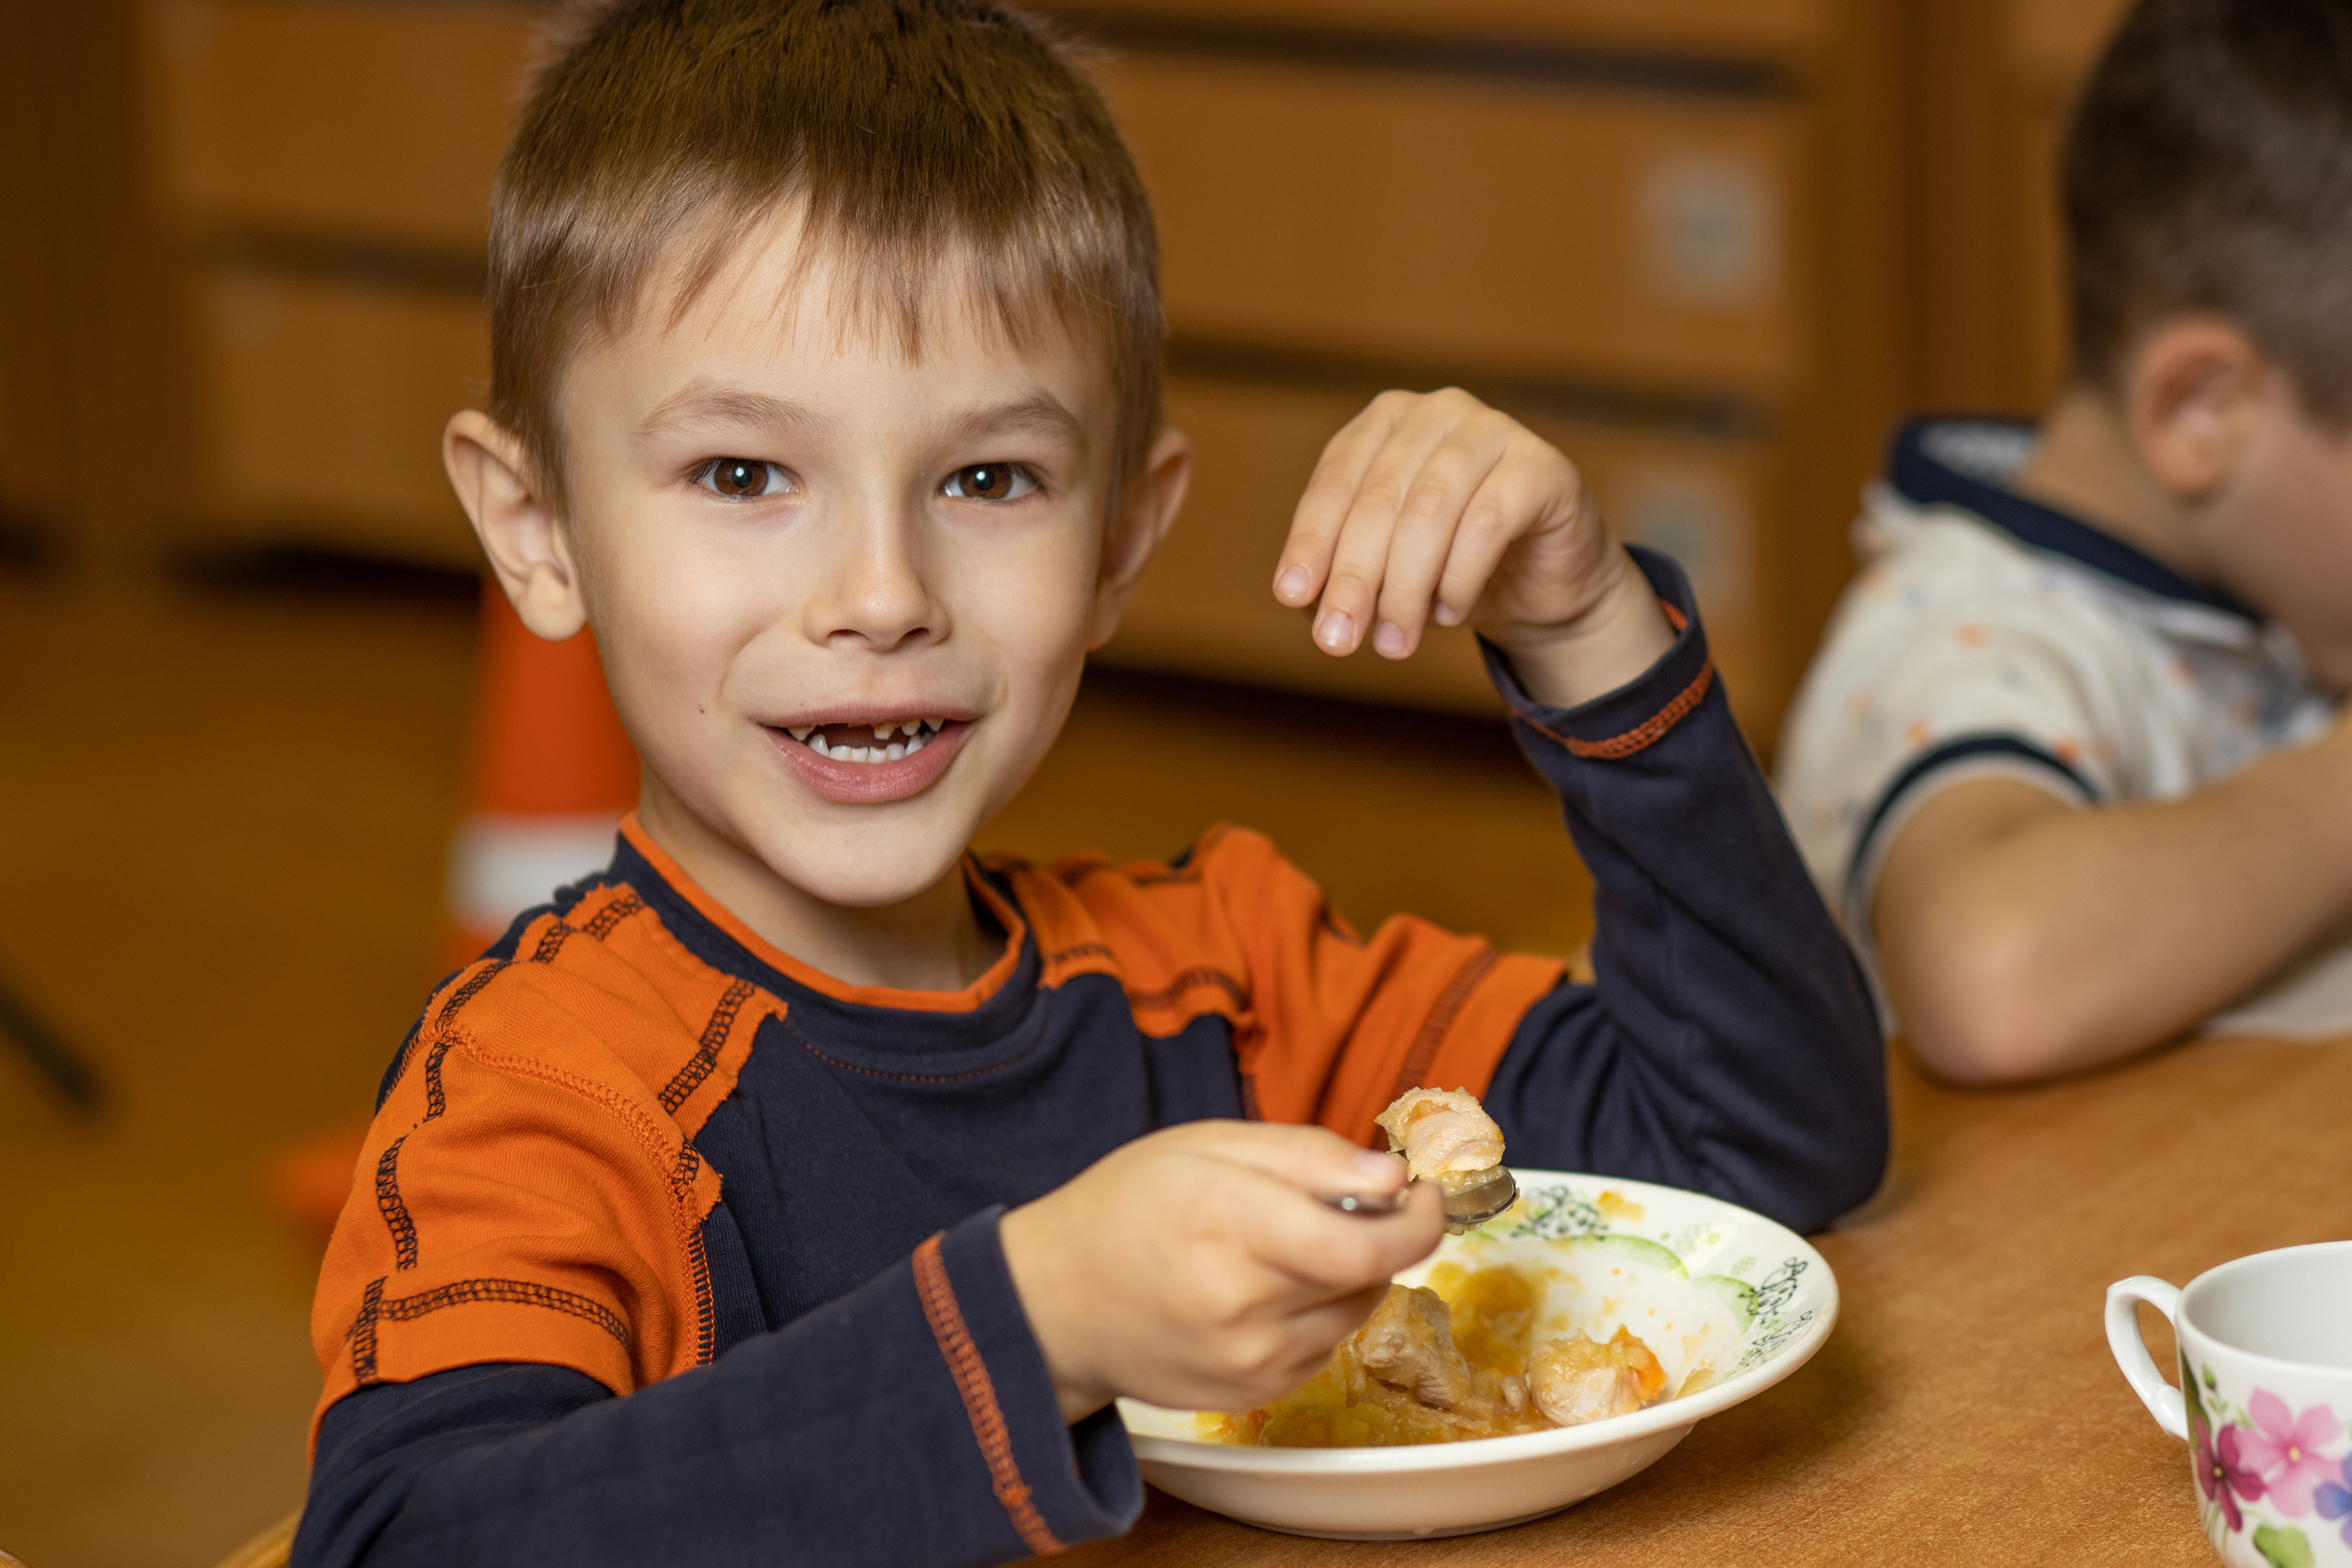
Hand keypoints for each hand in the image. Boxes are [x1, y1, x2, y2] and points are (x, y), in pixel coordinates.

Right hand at [999, 1121, 1444, 1422]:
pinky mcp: (1250, 1397)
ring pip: (1355, 1313)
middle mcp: (1244, 1306)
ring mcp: (1249, 1363)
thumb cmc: (1127, 1207)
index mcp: (1230, 1225)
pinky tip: (1265, 1288)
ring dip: (1350, 1274)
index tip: (1424, 1192)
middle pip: (1370, 1277)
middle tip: (1349, 1203)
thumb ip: (1308, 1154)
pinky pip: (1324, 1347)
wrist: (1054, 1305)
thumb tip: (1393, 1178)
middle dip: (1381, 1234)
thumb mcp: (1208, 1144)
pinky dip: (1317, 1312)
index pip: (1367, 1247)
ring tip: (1289, 1244)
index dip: (1420, 1221)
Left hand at [1271, 388, 1672, 707]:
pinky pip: (1489, 521)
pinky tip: (1448, 613)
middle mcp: (1437, 412)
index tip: (1292, 598)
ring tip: (1393, 643)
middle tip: (1338, 640)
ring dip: (1405, 586)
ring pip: (1431, 508)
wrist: (1540, 586)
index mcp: (1385, 423)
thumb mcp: (1384, 575)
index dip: (1311, 541)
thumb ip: (1341, 579)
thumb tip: (1306, 603)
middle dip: (1354, 575)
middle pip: (1380, 497)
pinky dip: (1459, 576)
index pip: (1336, 481)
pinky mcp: (1541, 465)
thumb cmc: (1449, 570)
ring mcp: (1493, 430)